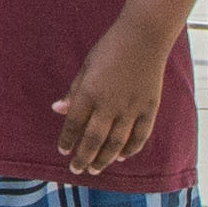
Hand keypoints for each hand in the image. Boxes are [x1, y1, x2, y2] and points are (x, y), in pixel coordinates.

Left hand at [55, 8, 172, 175]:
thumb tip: (57, 110)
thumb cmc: (110, 49)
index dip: (68, 140)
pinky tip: (121, 156)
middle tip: (76, 170)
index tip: (63, 151)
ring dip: (104, 158)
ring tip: (95, 169)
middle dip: (84, 157)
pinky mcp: (150, 107)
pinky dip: (131, 148)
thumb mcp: (86, 67)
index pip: (74, 124)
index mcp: (90, 92)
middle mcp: (110, 103)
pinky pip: (140, 135)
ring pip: (117, 142)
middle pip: (94, 139)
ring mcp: (132, 107)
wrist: (143, 37)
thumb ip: (74, 91)